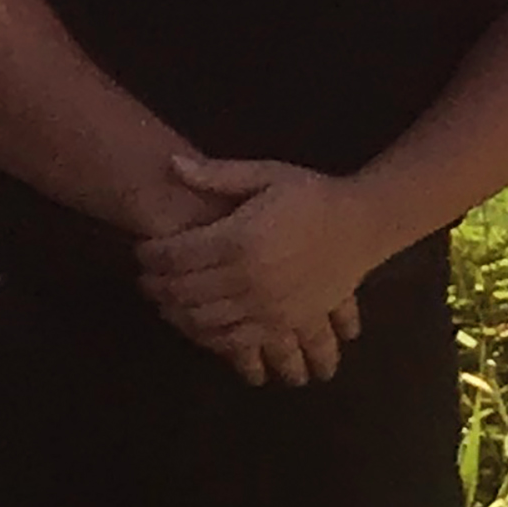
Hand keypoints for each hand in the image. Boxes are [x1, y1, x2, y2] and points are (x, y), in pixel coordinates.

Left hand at [138, 155, 377, 384]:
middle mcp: (247, 277)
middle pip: (181, 291)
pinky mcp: (281, 324)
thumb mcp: (268, 175)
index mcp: (239, 238)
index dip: (150, 255)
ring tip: (167, 302)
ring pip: (201, 320)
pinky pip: (233, 341)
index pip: (174, 255)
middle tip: (147, 280)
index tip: (142, 251)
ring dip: (175, 314)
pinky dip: (208, 338)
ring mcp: (265, 305)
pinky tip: (200, 326)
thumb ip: (218, 175)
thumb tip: (171, 165)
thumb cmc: (313, 196)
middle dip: (155, 286)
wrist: (365, 225)